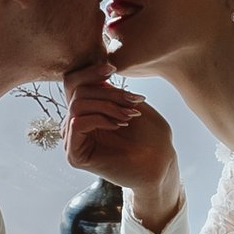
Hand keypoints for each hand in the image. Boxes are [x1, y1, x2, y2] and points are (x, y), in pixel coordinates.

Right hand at [63, 67, 181, 225]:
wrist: (160, 164)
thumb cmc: (151, 135)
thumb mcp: (129, 103)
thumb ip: (107, 90)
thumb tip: (92, 76)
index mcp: (86, 111)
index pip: (73, 83)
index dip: (90, 72)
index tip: (113, 69)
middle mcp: (74, 125)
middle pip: (77, 92)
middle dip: (109, 93)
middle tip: (134, 102)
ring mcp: (72, 141)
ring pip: (77, 106)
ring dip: (108, 106)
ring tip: (131, 116)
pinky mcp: (74, 156)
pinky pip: (77, 123)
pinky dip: (100, 119)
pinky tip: (119, 125)